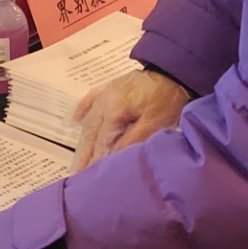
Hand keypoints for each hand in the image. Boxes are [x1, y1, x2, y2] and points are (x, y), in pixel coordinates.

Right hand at [69, 69, 190, 171]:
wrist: (173, 72)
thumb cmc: (166, 100)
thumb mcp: (153, 123)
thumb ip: (131, 140)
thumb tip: (111, 156)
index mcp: (114, 110)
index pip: (101, 140)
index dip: (95, 159)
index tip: (89, 176)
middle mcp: (104, 101)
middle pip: (90, 132)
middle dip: (83, 154)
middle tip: (75, 174)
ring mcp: (105, 94)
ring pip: (88, 120)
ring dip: (82, 140)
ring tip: (76, 159)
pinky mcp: (110, 89)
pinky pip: (90, 100)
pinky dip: (81, 111)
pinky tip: (74, 121)